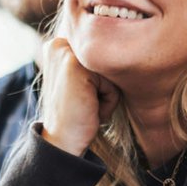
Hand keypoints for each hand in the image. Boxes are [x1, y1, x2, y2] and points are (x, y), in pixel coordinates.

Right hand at [37, 37, 117, 156]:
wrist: (63, 141)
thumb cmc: (79, 115)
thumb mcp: (86, 81)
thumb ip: (97, 63)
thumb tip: (127, 49)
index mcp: (61, 44)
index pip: (106, 54)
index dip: (102, 81)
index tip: (83, 95)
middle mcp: (59, 44)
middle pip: (110, 59)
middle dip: (105, 85)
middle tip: (86, 102)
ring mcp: (66, 53)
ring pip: (113, 70)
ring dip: (108, 94)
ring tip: (89, 106)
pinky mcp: (76, 66)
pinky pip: (113, 83)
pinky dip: (109, 102)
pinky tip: (90, 110)